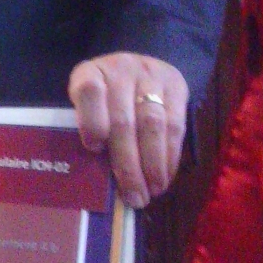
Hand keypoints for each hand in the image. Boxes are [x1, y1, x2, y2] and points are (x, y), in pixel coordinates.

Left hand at [68, 52, 187, 207]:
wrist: (135, 65)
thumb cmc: (104, 97)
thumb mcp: (85, 104)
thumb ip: (87, 130)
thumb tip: (95, 178)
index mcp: (89, 73)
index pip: (88, 91)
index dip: (91, 121)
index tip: (93, 149)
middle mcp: (120, 70)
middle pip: (124, 120)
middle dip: (128, 164)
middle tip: (132, 197)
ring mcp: (150, 75)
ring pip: (153, 125)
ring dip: (153, 165)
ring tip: (151, 192)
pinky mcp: (176, 85)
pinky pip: (176, 126)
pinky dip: (170, 157)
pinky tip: (165, 177)